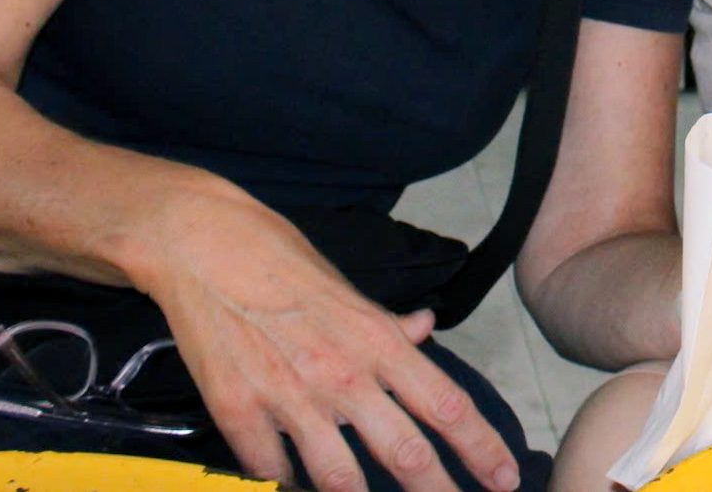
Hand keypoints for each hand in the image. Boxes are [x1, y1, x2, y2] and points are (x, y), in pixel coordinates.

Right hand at [140, 194, 521, 491]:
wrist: (206, 245)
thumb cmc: (281, 261)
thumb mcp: (348, 291)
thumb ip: (388, 325)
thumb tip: (426, 329)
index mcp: (378, 342)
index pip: (446, 404)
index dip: (481, 448)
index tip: (505, 477)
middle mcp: (343, 375)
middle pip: (405, 452)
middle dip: (438, 491)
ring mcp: (289, 396)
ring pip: (338, 478)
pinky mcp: (237, 411)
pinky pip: (271, 471)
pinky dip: (285, 484)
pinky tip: (294, 486)